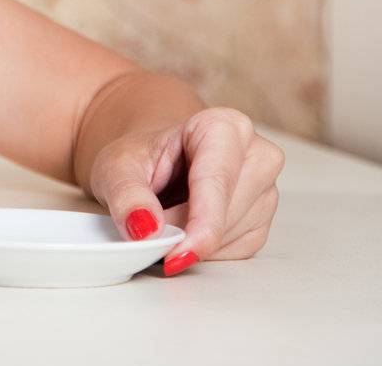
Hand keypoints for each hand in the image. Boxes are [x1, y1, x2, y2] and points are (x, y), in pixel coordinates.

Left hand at [88, 106, 284, 275]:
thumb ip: (127, 196)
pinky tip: (185, 231)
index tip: (175, 254)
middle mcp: (256, 154)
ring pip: (233, 236)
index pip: (217, 181)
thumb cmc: (140, 156)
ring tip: (163, 220)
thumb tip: (146, 230)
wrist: (154, 162)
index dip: (198, 223)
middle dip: (186, 231)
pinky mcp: (261, 221)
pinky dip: (205, 252)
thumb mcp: (116, 168)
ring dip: (193, 242)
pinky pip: (236, 251)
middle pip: (227, 212)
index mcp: (224, 126)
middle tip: (150, 230)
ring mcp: (265, 189)